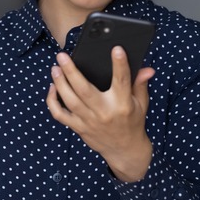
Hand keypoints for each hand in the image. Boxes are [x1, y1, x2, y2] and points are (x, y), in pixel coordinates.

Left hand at [46, 47, 155, 181]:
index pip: (122, 81)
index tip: (116, 49)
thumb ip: (140, 84)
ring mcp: (89, 121)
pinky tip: (52, 88)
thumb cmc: (133, 122)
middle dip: (71, 72)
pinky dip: (52, 102)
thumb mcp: (141, 103)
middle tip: (62, 56)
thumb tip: (147, 69)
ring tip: (55, 68)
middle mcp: (104, 112)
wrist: (125, 151)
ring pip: (70, 101)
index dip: (120, 65)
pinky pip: (60, 115)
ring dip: (60, 84)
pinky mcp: (79, 128)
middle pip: (84, 90)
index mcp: (123, 104)